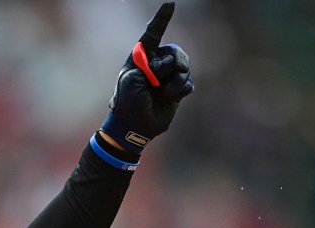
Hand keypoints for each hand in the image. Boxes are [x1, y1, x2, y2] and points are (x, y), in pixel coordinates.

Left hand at [100, 2, 193, 153]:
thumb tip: (170, 68)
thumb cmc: (127, 103)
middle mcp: (155, 65)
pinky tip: (170, 97)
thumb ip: (151, 68)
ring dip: (176, 79)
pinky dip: (181, 90)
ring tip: (164, 92)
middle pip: (175, 51)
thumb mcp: (132, 80)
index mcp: (140, 59)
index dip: (161, 19)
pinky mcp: (177, 90)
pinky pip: (188, 82)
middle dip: (174, 61)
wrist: (134, 127)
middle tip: (163, 75)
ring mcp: (167, 77)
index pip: (152, 34)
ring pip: (184, 66)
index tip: (170, 3)